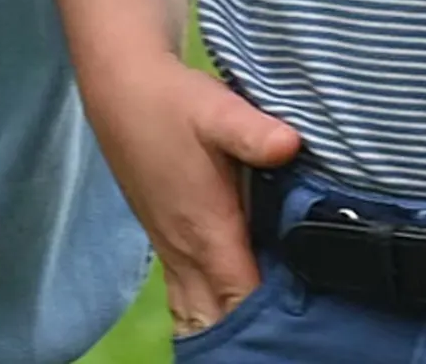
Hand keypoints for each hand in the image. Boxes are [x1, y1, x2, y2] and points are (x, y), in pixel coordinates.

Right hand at [80, 56, 302, 335]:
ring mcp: (171, 249)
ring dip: (224, 328)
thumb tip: (292, 144)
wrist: (121, 86)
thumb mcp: (217, 108)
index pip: (239, 300)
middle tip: (290, 339)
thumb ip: (254, 133)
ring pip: (195, 312)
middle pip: (215, 320)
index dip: (269, 322)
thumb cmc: (174, 101)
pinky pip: (186, 294)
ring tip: (262, 339)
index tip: (304, 329)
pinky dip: (208, 311)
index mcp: (207, 231)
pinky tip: (229, 312)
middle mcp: (187, 251)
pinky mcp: (165, 240)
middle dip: (248, 337)